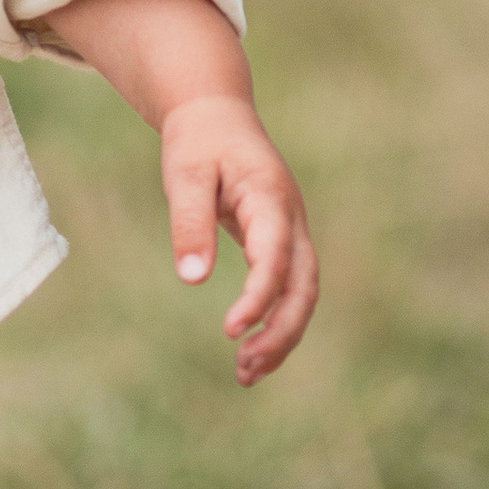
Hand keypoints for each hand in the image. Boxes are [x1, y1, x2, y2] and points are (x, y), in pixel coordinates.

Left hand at [161, 92, 317, 386]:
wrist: (216, 114)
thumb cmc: (197, 141)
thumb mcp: (184, 174)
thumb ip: (190, 224)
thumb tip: (193, 280)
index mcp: (269, 197)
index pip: (275, 255)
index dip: (259, 296)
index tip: (231, 330)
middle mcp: (291, 218)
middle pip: (304, 285)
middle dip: (281, 331)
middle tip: (245, 367)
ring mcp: (291, 231)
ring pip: (302, 293)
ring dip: (280, 336)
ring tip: (245, 375)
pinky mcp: (281, 242)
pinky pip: (288, 288)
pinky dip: (274, 321)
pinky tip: (249, 352)